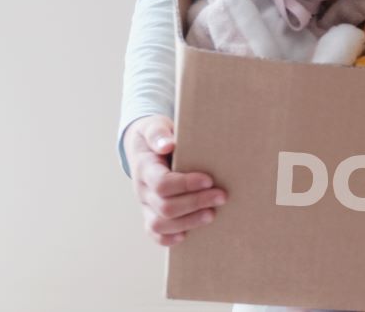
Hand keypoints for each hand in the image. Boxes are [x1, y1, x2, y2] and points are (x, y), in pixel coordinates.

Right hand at [125, 115, 226, 245]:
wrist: (143, 146)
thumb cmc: (156, 135)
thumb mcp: (154, 126)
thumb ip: (159, 132)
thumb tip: (168, 145)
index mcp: (144, 168)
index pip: (162, 184)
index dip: (186, 185)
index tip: (209, 180)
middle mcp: (142, 190)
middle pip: (165, 206)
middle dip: (196, 203)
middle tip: (222, 196)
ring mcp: (145, 205)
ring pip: (159, 224)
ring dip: (188, 222)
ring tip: (212, 214)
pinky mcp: (150, 213)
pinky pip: (154, 234)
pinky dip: (169, 238)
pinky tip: (187, 234)